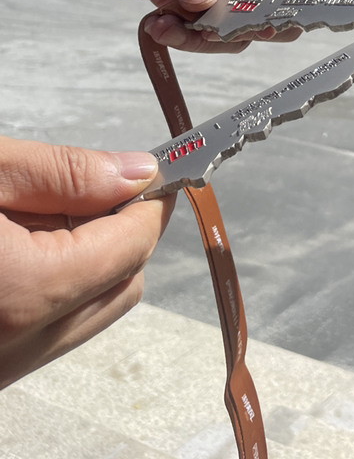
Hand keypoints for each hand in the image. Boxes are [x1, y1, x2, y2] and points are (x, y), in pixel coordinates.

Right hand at [0, 136, 172, 387]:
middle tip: (91, 187)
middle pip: (123, 287)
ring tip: (41, 216)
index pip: (131, 246)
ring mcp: (2, 366)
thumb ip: (64, 174)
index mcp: (25, 291)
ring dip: (90, 263)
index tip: (155, 169)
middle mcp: (18, 345)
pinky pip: (47, 332)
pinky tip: (18, 248)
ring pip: (88, 314)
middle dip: (125, 232)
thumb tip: (136, 172)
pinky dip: (53, 289)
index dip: (151, 201)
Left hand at [122, 0, 306, 51]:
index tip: (248, 15)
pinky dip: (179, 37)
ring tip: (165, 26)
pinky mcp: (206, 12)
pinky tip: (158, 25)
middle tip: (209, 29)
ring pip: (235, 36)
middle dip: (240, 29)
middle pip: (270, 17)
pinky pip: (202, 38)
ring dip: (200, 38)